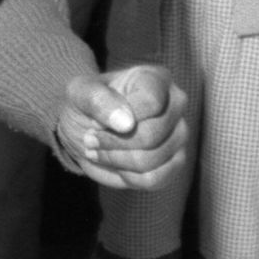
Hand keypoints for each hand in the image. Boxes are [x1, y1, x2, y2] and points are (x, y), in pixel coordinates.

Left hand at [55, 65, 188, 190]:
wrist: (86, 127)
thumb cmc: (85, 103)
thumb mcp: (79, 92)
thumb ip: (98, 100)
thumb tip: (126, 123)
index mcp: (156, 79)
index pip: (151, 102)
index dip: (118, 118)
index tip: (94, 122)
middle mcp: (175, 104)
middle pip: (152, 135)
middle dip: (113, 143)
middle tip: (90, 139)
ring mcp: (179, 134)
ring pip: (152, 159)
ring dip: (116, 160)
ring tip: (98, 150)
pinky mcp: (175, 162)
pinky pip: (154, 179)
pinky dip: (127, 176)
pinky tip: (115, 164)